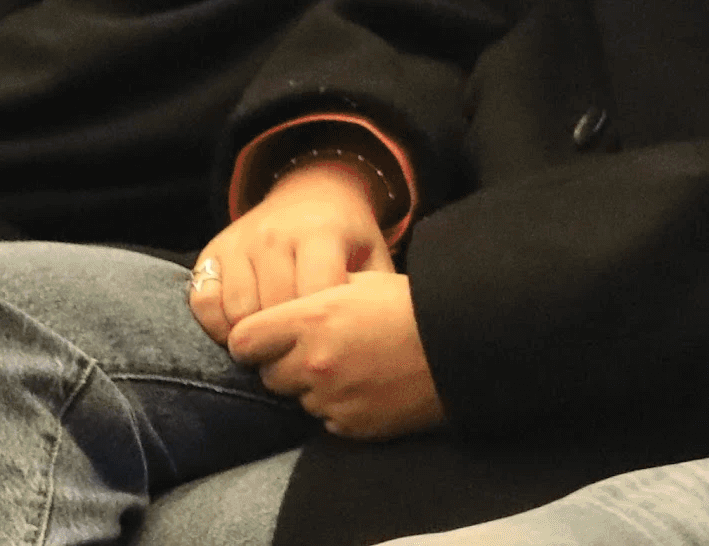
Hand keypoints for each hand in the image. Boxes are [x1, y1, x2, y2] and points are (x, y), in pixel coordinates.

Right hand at [190, 159, 391, 347]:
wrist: (312, 192)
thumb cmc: (347, 237)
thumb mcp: (373, 254)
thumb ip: (374, 293)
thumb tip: (381, 342)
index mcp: (321, 232)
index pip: (314, 296)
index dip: (320, 331)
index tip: (328, 350)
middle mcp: (275, 235)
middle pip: (273, 310)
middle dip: (288, 341)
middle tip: (300, 359)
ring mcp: (239, 242)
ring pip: (237, 312)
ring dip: (253, 339)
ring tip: (274, 348)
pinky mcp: (211, 252)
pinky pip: (202, 302)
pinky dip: (215, 326)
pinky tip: (239, 333)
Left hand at [228, 273, 445, 440]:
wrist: (464, 344)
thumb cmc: (415, 306)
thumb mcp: (364, 283)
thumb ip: (317, 297)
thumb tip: (289, 311)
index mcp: (312, 319)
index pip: (243, 340)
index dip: (254, 340)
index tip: (269, 338)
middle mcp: (313, 363)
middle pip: (268, 374)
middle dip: (286, 364)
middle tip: (321, 351)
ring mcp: (330, 399)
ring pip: (298, 399)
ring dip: (314, 387)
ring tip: (354, 367)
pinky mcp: (350, 425)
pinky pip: (327, 418)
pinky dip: (341, 406)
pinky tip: (370, 386)